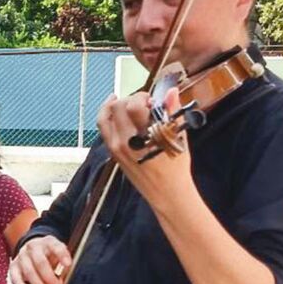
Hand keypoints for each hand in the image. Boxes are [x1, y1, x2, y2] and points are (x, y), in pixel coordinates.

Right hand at [9, 235, 70, 283]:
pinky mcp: (13, 267)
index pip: (55, 246)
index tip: (68, 264)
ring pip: (29, 272)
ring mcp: (21, 257)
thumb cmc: (48, 255)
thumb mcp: (59, 255)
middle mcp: (33, 247)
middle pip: (40, 262)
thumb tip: (61, 283)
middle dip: (50, 278)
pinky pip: (16, 279)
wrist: (32, 250)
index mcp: (48, 242)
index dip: (62, 254)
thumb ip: (62, 266)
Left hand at [96, 88, 195, 211]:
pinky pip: (104, 130)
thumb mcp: (179, 136)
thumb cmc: (176, 166)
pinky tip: (116, 113)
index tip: (151, 100)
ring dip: (113, 106)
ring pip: (104, 117)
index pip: (132, 106)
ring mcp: (116, 148)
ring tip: (122, 101)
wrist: (166, 192)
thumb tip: (171, 92)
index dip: (141, 97)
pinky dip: (107, 118)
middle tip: (142, 103)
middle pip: (116, 108)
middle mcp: (126, 141)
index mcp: (145, 136)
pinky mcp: (113, 153)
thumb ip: (172, 112)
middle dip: (129, 99)